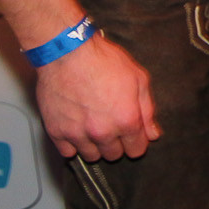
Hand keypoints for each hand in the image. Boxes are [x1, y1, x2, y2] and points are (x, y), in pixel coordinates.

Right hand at [34, 33, 159, 160]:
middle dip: (116, 143)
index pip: (136, 150)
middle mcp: (103, 132)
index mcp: (126, 121)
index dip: (136, 142)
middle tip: (111, 124)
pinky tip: (77, 129)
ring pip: (91, 156)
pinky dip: (73, 144)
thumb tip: (152, 134)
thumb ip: (147, 110)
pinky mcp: (56, 132)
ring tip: (93, 126)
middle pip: (113, 155)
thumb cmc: (103, 61)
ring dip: (94, 145)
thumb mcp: (138, 79)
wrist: (67, 53)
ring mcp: (78, 134)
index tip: (131, 134)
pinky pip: (67, 152)